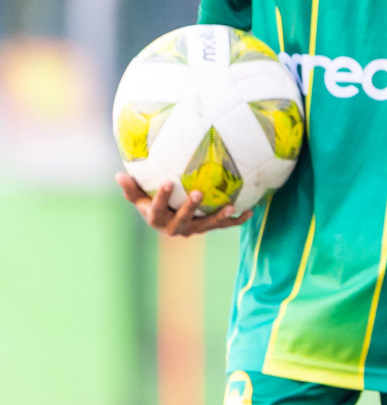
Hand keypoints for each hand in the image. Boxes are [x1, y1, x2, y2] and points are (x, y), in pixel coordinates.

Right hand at [116, 174, 250, 236]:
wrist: (167, 221)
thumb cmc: (152, 203)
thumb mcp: (140, 198)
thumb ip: (132, 189)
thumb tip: (119, 174)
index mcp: (156, 219)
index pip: (156, 209)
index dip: (161, 197)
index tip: (167, 181)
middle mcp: (175, 228)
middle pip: (182, 219)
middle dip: (190, 207)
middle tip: (199, 193)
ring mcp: (193, 229)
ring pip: (206, 225)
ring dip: (219, 217)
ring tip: (231, 207)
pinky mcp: (207, 228)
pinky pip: (224, 226)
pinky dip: (237, 220)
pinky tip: (251, 211)